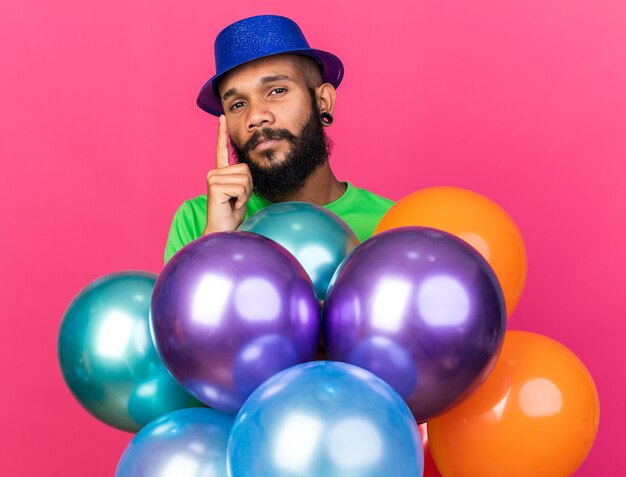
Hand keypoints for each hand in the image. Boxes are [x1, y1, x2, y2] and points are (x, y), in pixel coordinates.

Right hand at [203, 115, 252, 233]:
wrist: (223, 230)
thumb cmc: (232, 213)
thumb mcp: (241, 192)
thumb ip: (243, 179)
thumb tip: (247, 171)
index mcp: (220, 172)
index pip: (221, 149)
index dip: (222, 133)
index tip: (222, 117)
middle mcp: (214, 172)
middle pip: (245, 169)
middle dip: (248, 187)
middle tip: (238, 199)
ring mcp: (212, 178)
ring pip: (244, 178)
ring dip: (245, 194)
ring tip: (234, 202)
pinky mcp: (214, 186)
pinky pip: (240, 187)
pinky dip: (241, 198)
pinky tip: (232, 204)